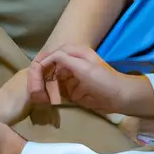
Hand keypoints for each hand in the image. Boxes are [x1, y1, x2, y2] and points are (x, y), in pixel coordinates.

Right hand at [28, 44, 143, 114]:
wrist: (120, 98)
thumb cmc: (104, 80)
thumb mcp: (84, 67)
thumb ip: (65, 59)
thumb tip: (47, 57)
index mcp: (75, 53)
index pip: (53, 53)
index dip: (42, 61)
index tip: (34, 72)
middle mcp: (71, 63)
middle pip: (49, 65)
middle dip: (40, 75)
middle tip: (34, 88)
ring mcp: (71, 77)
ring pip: (51, 79)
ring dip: (43, 86)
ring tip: (38, 95)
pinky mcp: (72, 91)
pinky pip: (56, 91)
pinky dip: (49, 95)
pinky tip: (45, 100)